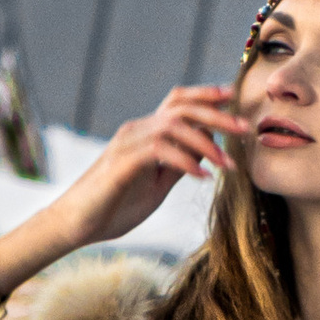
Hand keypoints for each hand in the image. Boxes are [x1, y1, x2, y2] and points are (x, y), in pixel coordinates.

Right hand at [0, 84, 245, 299]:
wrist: (76, 225)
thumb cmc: (113, 207)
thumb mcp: (156, 185)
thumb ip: (178, 165)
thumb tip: (207, 150)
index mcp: (145, 133)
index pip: (179, 102)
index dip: (207, 95)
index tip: (234, 99)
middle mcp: (137, 130)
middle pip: (182, 107)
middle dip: (217, 114)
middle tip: (244, 128)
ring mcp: (128, 144)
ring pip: (174, 125)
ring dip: (206, 142)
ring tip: (227, 164)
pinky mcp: (122, 164)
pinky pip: (160, 151)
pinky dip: (185, 161)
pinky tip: (202, 176)